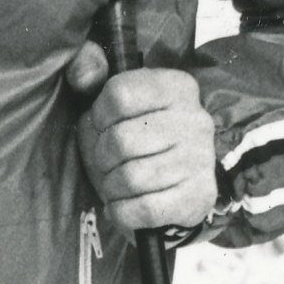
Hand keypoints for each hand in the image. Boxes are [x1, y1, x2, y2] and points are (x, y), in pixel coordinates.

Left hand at [67, 42, 218, 235]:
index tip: (104, 125)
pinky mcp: (199, 197)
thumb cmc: (132, 133)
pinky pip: (145, 209)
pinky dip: (122, 211)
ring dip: (111, 185)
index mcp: (176, 86)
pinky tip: (123, 204)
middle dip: (101, 156)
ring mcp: (202, 160)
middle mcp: (196, 119)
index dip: (99, 115)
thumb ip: (89, 71)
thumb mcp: (109, 97)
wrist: (171, 181)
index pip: (119, 94)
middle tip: (107, 160)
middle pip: (121, 140)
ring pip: (131, 178)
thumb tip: (82, 72)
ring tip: (116, 181)